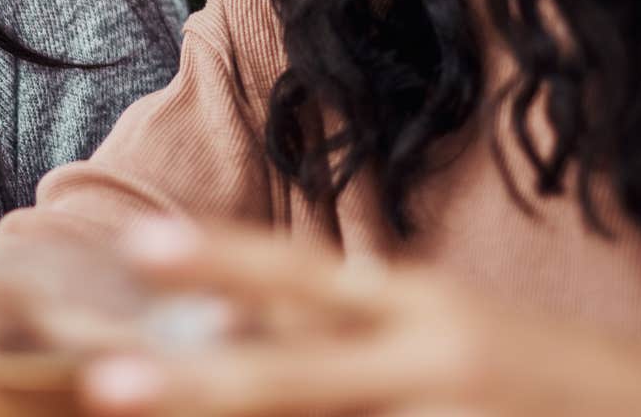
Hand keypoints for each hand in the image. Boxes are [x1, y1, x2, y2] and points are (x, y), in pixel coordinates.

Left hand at [77, 221, 640, 416]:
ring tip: (161, 414)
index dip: (218, 258)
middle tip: (108, 381)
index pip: (301, 275)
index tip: (136, 241)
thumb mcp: (438, 328)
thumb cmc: (531, 373)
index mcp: (417, 306)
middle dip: (198, 386)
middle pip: (295, 378)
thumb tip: (226, 331)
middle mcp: (430, 361)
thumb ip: (344, 332)